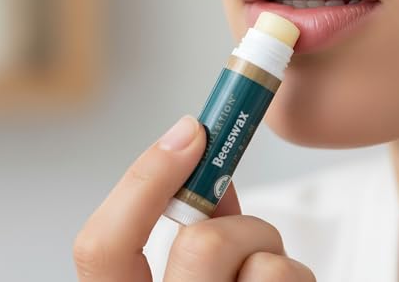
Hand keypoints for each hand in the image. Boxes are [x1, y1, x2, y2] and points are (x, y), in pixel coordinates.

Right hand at [73, 115, 315, 280]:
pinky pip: (292, 281)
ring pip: (264, 266)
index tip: (189, 131)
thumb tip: (210, 176)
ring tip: (273, 278)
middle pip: (200, 246)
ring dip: (274, 255)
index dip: (143, 178)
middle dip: (238, 224)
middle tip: (249, 232)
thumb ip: (190, 233)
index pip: (100, 247)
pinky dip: (297, 277)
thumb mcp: (189, 278)